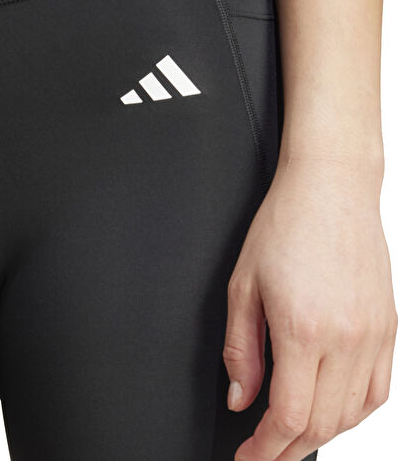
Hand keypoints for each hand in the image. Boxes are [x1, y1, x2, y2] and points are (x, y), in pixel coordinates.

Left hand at [223, 153, 396, 460]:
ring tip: (292, 435)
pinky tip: (332, 408)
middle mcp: (346, 338)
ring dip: (320, 434)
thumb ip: (240, 348)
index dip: (265, 449)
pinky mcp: (389, 327)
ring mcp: (374, 335)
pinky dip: (353, 412)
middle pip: (321, 425)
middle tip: (263, 452)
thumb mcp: (243, 284)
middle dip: (287, 449)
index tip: (248, 456)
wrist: (331, 188)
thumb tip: (241, 397)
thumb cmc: (285, 225)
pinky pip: (378, 390)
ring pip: (352, 414)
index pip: (289, 417)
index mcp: (303, 329)